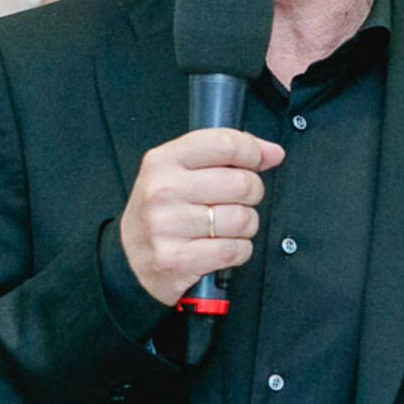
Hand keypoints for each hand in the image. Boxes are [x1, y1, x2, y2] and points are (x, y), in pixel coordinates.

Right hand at [120, 128, 285, 305]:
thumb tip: (272, 152)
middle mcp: (162, 190)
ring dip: (244, 227)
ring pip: (243, 219)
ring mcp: (166, 226)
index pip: (224, 144)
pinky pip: (234, 250)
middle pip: (241, 183)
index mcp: (163, 161)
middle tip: (236, 201)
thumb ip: (226, 155)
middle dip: (251, 195)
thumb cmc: (163, 212)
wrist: (131, 259)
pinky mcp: (176, 259)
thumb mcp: (181, 172)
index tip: (256, 161)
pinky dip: (238, 251)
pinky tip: (220, 246)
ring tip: (224, 227)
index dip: (252, 152)